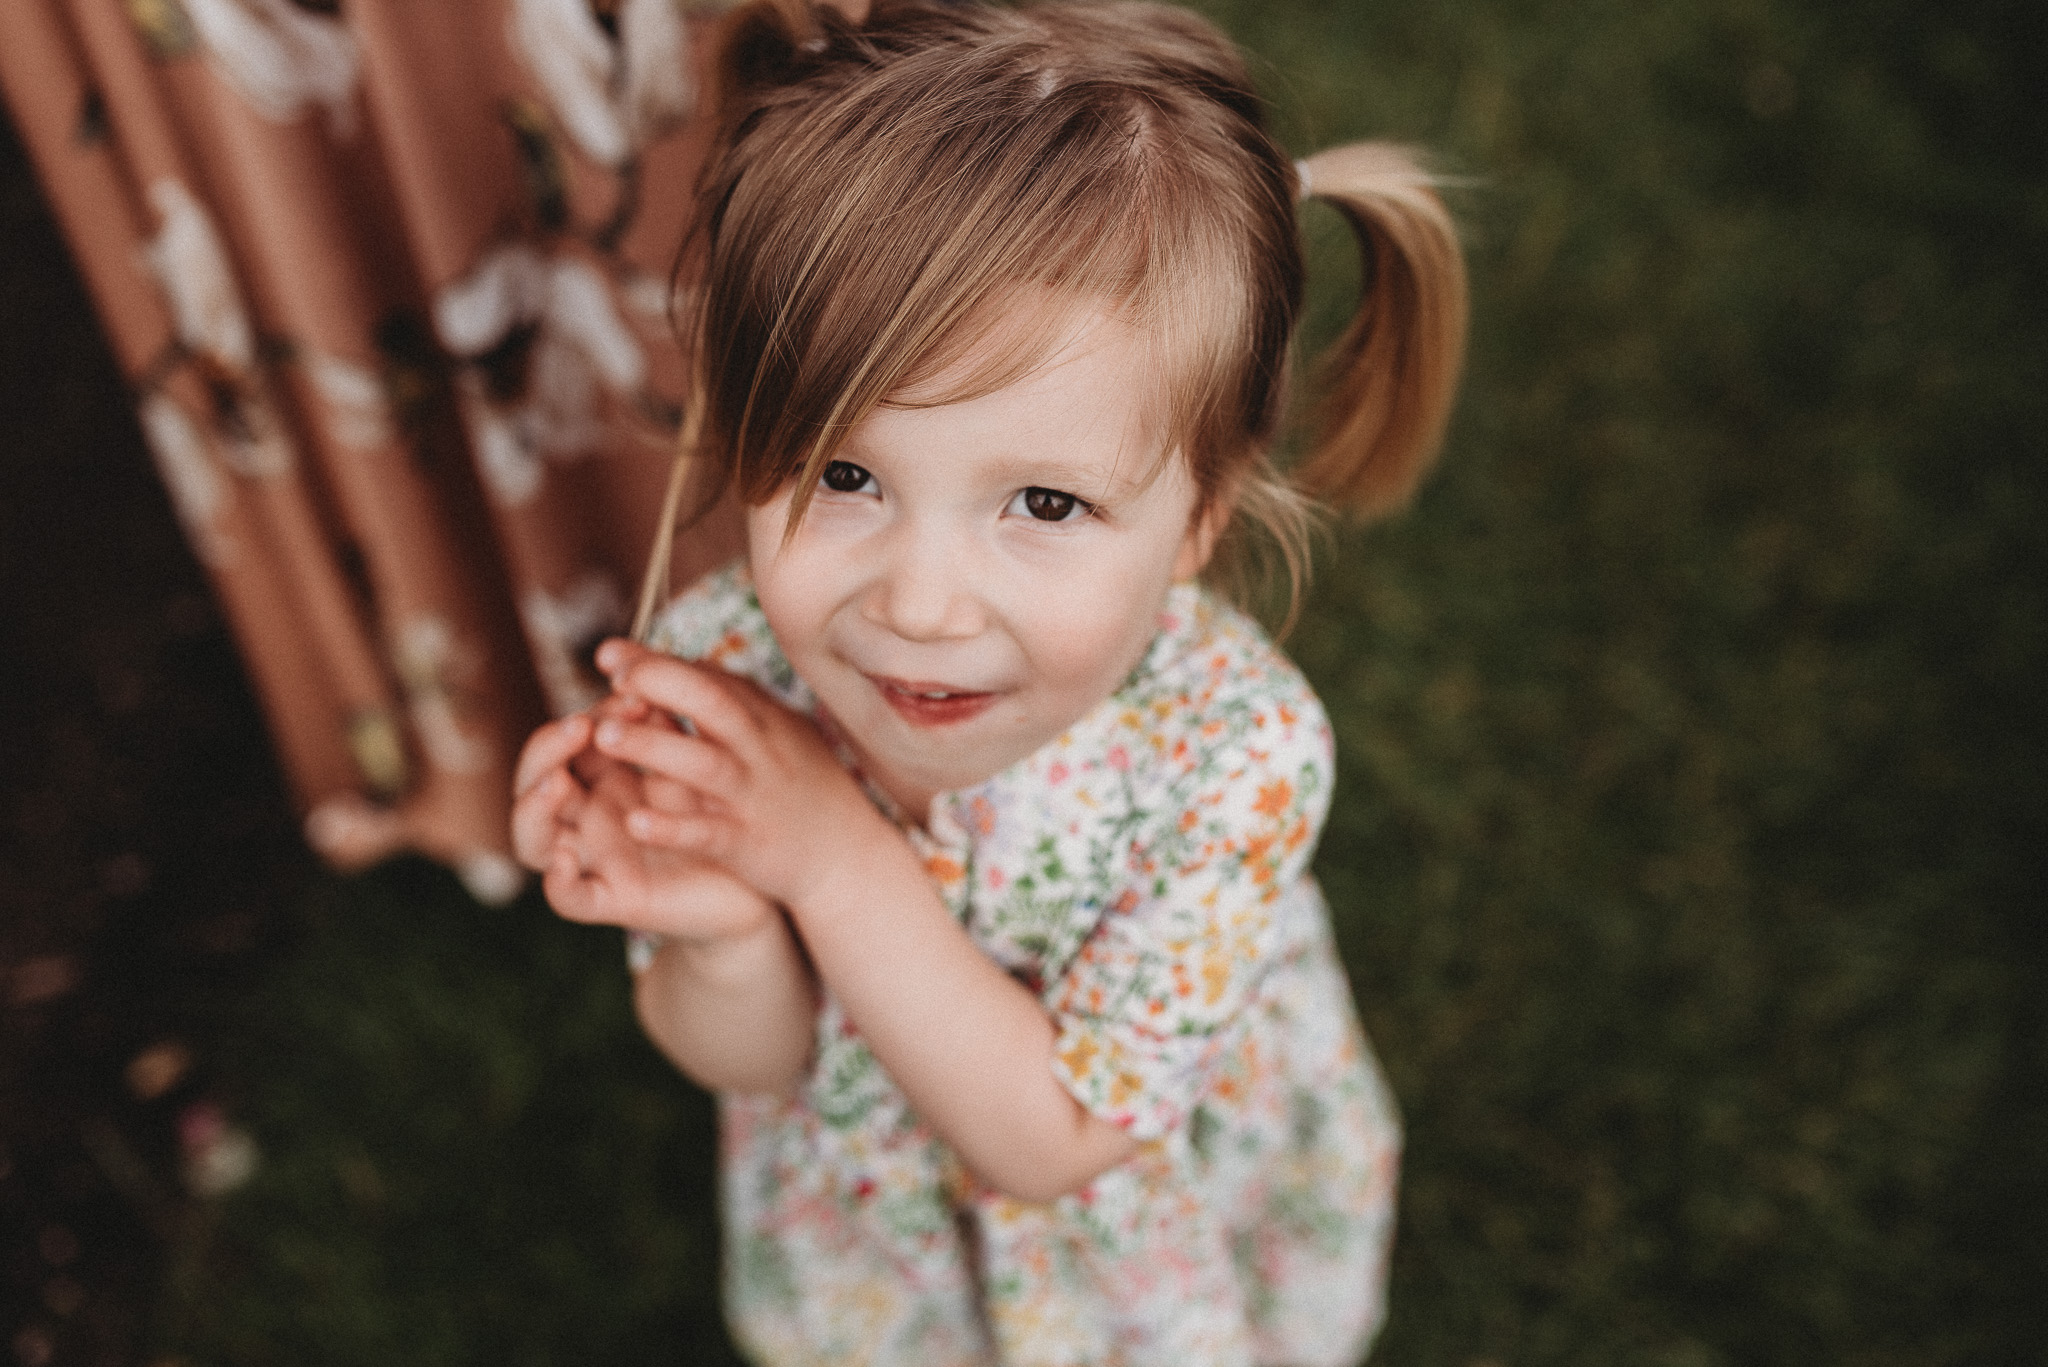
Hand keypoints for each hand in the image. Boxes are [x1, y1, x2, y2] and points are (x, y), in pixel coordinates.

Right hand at [511, 697, 780, 943]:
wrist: (752, 883)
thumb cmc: (715, 814)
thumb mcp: (690, 765)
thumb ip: (664, 727)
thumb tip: (646, 672)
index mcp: (600, 778)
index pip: (568, 741)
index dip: (587, 715)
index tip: (628, 692)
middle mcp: (585, 817)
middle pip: (533, 780)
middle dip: (546, 750)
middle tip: (579, 727)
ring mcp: (592, 859)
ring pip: (532, 838)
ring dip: (534, 809)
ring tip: (556, 785)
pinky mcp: (612, 900)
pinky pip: (568, 898)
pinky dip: (558, 882)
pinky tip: (566, 861)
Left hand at [590, 638, 891, 908]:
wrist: (848, 857)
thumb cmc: (804, 789)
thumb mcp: (780, 734)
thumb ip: (735, 703)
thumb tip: (684, 666)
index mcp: (763, 720)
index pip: (708, 678)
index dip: (657, 663)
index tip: (610, 654)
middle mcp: (759, 750)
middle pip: (711, 703)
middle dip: (660, 683)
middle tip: (612, 680)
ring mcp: (753, 795)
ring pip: (703, 763)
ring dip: (653, 746)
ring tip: (604, 735)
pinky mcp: (748, 843)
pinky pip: (707, 832)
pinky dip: (672, 827)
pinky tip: (633, 822)